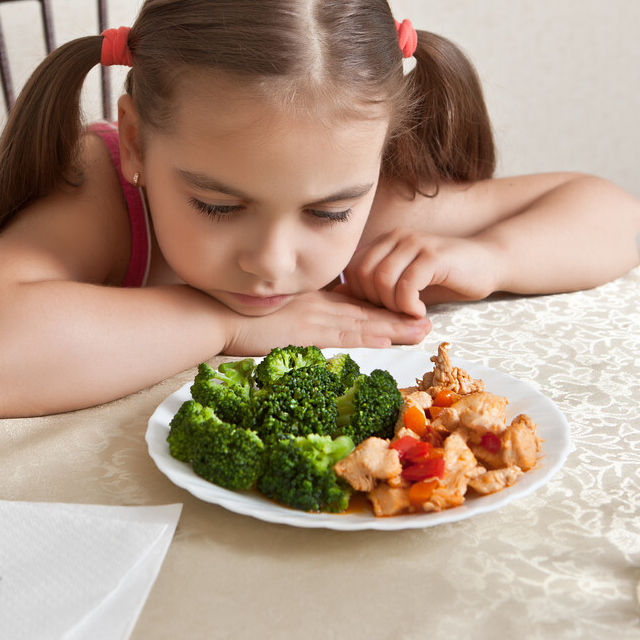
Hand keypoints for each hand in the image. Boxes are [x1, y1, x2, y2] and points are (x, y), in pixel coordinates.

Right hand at [223, 290, 430, 356]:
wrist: (211, 313)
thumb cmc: (232, 314)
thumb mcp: (269, 311)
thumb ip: (290, 316)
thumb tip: (299, 327)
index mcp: (309, 299)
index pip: (353, 306)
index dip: (381, 311)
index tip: (405, 314)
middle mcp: (316, 303)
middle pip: (365, 311)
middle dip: (398, 318)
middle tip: (427, 322)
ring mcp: (311, 315)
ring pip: (362, 321)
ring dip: (393, 327)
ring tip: (421, 331)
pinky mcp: (304, 330)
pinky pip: (343, 334)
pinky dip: (367, 335)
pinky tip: (388, 340)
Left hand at [336, 227, 497, 316]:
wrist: (488, 263)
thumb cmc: (446, 277)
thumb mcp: (407, 283)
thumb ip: (379, 288)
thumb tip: (342, 300)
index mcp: (386, 242)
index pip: (352, 269)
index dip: (360, 296)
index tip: (381, 310)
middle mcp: (397, 237)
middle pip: (363, 275)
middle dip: (374, 303)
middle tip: (395, 314)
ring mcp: (415, 244)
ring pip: (382, 279)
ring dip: (393, 306)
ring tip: (409, 314)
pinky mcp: (434, 256)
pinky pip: (407, 284)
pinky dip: (409, 306)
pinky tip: (421, 313)